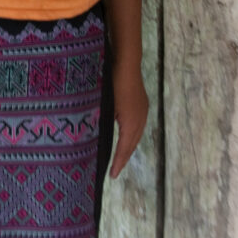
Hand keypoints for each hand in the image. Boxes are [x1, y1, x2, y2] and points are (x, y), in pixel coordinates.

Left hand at [109, 62, 147, 178]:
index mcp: (130, 122)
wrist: (126, 62)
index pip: (124, 148)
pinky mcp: (142, 103)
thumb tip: (95, 136)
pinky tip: (126, 135)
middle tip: (115, 170)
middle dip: (124, 158)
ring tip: (121, 157)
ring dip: (129, 147)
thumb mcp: (103, 103)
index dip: (118, 162)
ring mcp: (142, 110)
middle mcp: (140, 118)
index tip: (112, 175)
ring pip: (136, 134)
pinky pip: (138, 125)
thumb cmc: (111, 81)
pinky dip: (132, 135)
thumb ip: (102, 120)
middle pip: (132, 144)